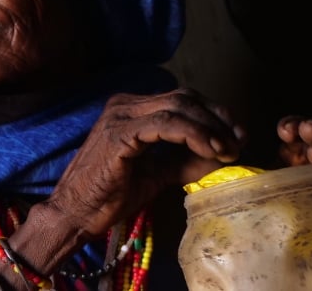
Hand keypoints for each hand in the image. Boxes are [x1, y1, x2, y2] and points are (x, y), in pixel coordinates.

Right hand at [44, 88, 244, 238]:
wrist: (74, 214)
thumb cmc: (108, 196)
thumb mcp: (157, 175)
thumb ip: (186, 161)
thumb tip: (224, 154)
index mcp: (132, 110)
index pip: (183, 99)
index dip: (214, 115)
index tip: (236, 137)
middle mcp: (125, 105)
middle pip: (185, 98)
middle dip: (218, 119)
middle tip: (237, 143)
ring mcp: (120, 116)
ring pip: (179, 106)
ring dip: (210, 128)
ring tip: (227, 150)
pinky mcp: (120, 133)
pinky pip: (166, 124)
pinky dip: (193, 134)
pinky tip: (207, 150)